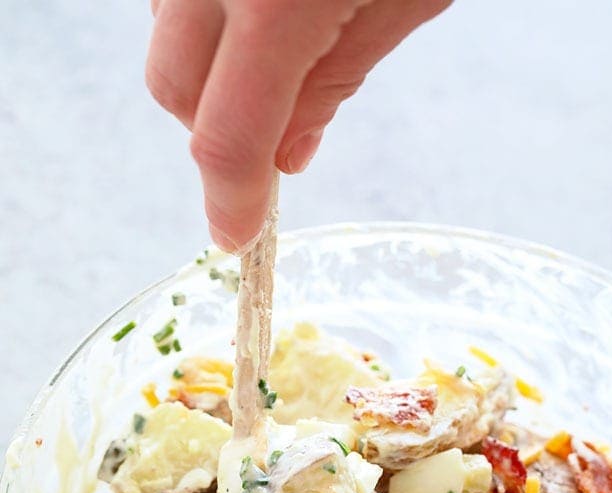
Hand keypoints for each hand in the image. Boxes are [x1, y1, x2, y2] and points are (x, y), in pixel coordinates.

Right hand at [146, 0, 450, 251]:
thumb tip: (288, 154)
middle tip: (275, 134)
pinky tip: (253, 9)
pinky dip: (202, 19)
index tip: (237, 237)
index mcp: (272, 2)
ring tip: (274, 53)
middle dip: (214, 128)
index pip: (227, 137)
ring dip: (205, 69)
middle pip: (174, 90)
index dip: (231, 202)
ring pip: (162, 37)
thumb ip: (336, 81)